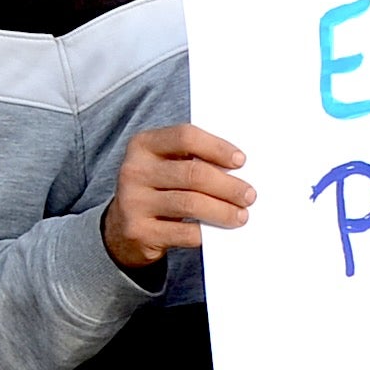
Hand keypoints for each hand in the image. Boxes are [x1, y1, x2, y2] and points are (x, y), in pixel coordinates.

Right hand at [102, 122, 252, 269]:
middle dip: (227, 185)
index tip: (240, 161)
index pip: (186, 137)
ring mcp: (133, 202)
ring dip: (222, 211)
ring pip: (191, 203)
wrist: (121, 228)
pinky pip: (183, 232)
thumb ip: (192, 159)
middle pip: (193, 173)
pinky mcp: (138, 231)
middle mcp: (134, 170)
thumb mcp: (164, 165)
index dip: (217, 148)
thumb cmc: (156, 190)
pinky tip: (218, 231)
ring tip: (240, 215)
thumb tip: (237, 169)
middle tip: (248, 195)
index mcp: (143, 145)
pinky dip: (206, 232)